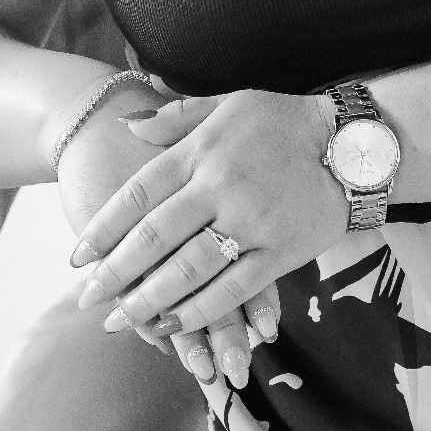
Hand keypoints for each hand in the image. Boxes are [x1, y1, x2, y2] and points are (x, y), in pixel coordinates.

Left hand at [68, 89, 344, 362]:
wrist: (354, 142)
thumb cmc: (285, 120)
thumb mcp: (228, 104)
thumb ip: (176, 119)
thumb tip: (128, 127)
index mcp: (202, 151)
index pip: (138, 195)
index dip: (103, 229)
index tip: (77, 257)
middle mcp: (220, 188)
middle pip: (154, 238)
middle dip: (115, 273)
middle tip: (87, 299)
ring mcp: (251, 223)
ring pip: (187, 271)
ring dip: (148, 300)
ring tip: (121, 320)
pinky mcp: (280, 253)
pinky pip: (232, 290)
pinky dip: (199, 312)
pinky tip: (173, 326)